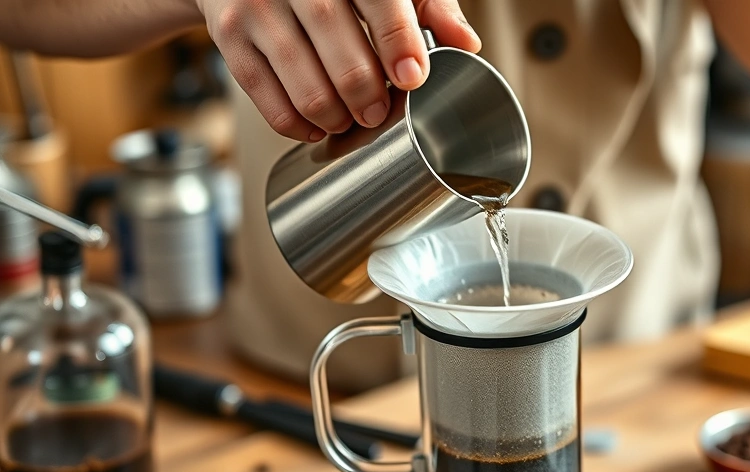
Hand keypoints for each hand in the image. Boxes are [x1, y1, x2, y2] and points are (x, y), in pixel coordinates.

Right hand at [197, 0, 480, 141]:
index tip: (411, 77)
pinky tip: (313, 126)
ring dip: (328, 111)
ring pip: (296, 71)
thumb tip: (466, 43)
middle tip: (376, 112)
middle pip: (333, 38)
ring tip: (346, 121)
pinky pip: (260, 90)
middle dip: (361, 86)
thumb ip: (428, 6)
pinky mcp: (227, 33)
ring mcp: (255, 4)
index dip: (397, 40)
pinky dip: (291, 120)